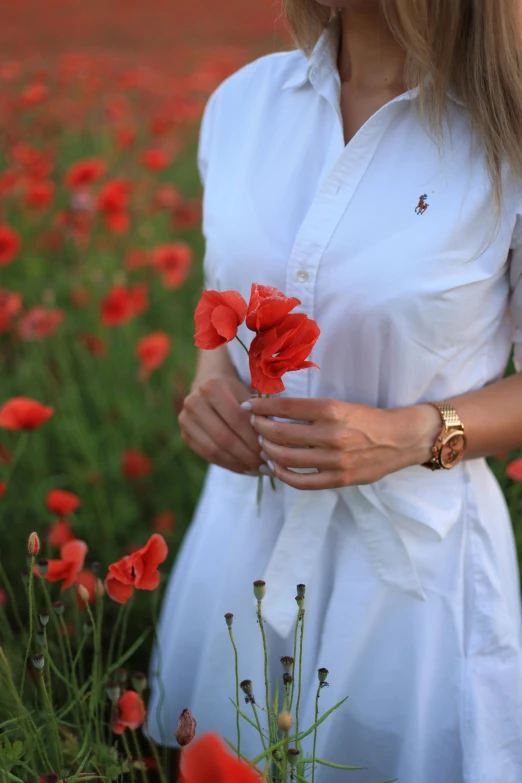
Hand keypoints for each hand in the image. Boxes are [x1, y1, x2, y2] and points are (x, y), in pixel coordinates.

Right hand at [179, 375, 263, 474]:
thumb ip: (258, 414)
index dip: (254, 438)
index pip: (237, 419)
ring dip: (238, 463)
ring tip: (257, 469)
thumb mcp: (248, 394)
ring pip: (215, 450)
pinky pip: (208, 456)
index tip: (270, 451)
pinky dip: (228, 464)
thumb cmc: (236, 391)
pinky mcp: (185, 434)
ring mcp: (185, 419)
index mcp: (212, 387)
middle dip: (247, 455)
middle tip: (265, 465)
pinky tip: (245, 468)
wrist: (209, 385)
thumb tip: (269, 443)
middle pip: (224, 437)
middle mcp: (194, 402)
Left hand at [243, 396, 438, 489]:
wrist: (400, 438)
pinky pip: (301, 482)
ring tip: (262, 445)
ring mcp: (335, 460)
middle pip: (281, 433)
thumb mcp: (340, 404)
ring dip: (268, 451)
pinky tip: (275, 467)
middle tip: (254, 426)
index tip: (247, 407)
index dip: (262, 407)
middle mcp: (331, 434)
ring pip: (287, 458)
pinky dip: (283, 474)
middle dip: (260, 429)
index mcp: (331, 409)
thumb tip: (275, 411)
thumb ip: (311, 411)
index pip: (286, 407)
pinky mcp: (339, 479)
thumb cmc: (368, 418)